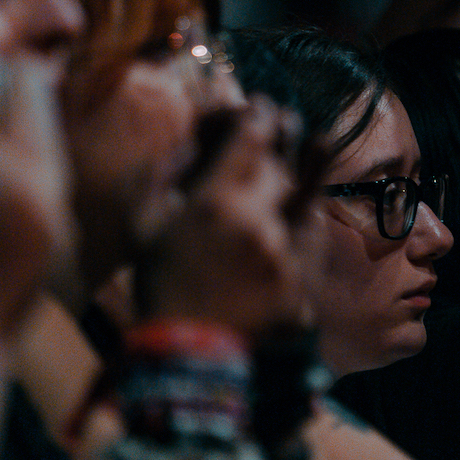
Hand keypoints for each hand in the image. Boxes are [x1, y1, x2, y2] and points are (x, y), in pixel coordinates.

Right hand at [137, 98, 306, 337]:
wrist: (188, 353)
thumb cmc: (158, 287)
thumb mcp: (144, 228)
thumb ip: (159, 179)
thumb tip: (186, 144)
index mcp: (214, 201)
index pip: (251, 136)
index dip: (258, 114)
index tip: (259, 106)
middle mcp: (257, 219)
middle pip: (281, 160)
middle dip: (281, 134)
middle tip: (281, 120)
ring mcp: (286, 248)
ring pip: (304, 192)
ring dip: (309, 165)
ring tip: (316, 142)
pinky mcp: (303, 275)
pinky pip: (314, 231)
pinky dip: (312, 209)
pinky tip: (310, 199)